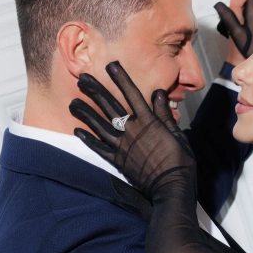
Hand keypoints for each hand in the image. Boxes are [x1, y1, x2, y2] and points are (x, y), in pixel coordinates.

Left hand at [69, 62, 195, 202]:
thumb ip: (164, 113)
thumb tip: (158, 93)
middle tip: (82, 78)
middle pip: (109, 105)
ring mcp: (123, 145)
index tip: (111, 66)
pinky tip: (78, 131)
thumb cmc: (180, 161)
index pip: (132, 94)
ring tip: (72, 102)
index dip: (121, 78)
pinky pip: (99, 148)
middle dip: (95, 90)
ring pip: (99, 124)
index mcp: (149, 121)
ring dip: (85, 112)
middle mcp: (132, 130)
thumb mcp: (177, 134)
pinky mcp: (118, 161)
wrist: (171, 186)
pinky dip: (88, 140)